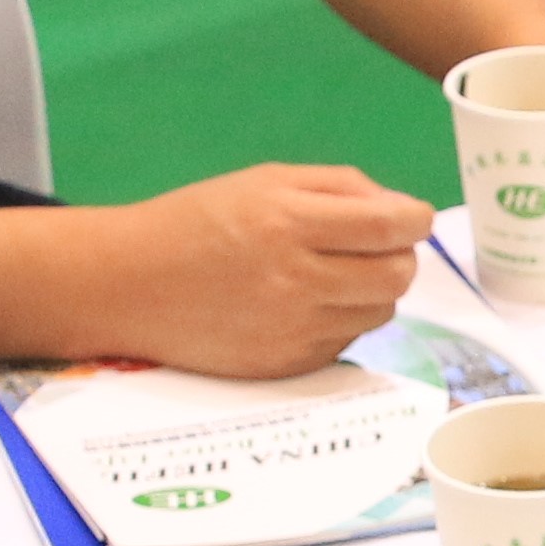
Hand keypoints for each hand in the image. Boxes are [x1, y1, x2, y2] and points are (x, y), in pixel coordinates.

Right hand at [106, 164, 435, 376]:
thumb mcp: (266, 180)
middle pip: (398, 276)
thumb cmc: (197, 222)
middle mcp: (297, 281)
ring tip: (330, 274)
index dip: (415, 219)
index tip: (408, 217)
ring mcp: (293, 330)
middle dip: (398, 256)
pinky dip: (339, 320)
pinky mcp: (285, 365)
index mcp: (290, 222)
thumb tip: (400, 207)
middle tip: (374, 246)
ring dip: (370, 291)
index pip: (393, 227)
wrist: (129, 285)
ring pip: (380, 313)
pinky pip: (346, 342)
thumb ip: (340, 186)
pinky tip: (302, 304)